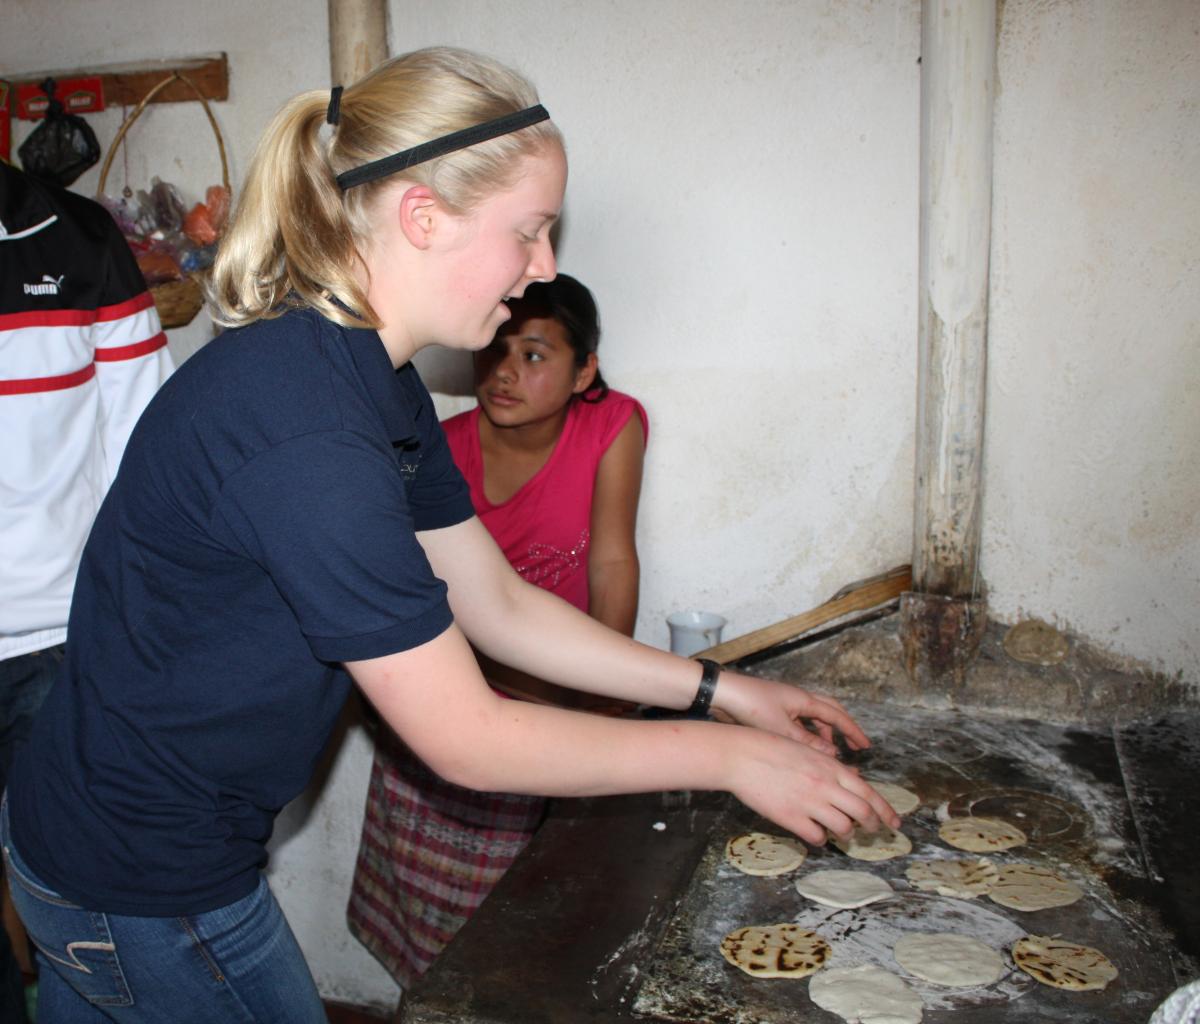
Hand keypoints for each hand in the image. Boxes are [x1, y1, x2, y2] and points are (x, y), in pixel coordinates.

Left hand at [712, 671, 871, 756]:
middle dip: (844, 729)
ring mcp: (785, 703)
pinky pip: (799, 722)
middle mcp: (798, 699)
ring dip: (824, 733)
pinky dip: (807, 734)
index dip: (852, 731)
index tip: (865, 745)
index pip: (836, 716)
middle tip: (854, 746)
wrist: (721, 694)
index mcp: (803, 700)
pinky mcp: (773, 710)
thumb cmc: (749, 706)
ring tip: (830, 752)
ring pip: (813, 717)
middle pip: (829, 711)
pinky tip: (804, 748)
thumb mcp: (781, 728)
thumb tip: (832, 753)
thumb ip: (807, 742)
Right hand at [730, 731, 900, 844]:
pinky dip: (820, 838)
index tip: (895, 823)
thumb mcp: (808, 750)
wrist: (742, 755)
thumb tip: (854, 780)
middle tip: (872, 831)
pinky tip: (814, 832)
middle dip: (873, 826)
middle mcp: (825, 786)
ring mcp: (809, 803)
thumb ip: (831, 767)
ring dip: (845, 832)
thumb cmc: (771, 747)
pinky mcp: (791, 818)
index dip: (886, 811)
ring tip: (839, 830)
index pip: (869, 793)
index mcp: (831, 767)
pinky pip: (817, 837)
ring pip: (843, 828)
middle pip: (863, 813)